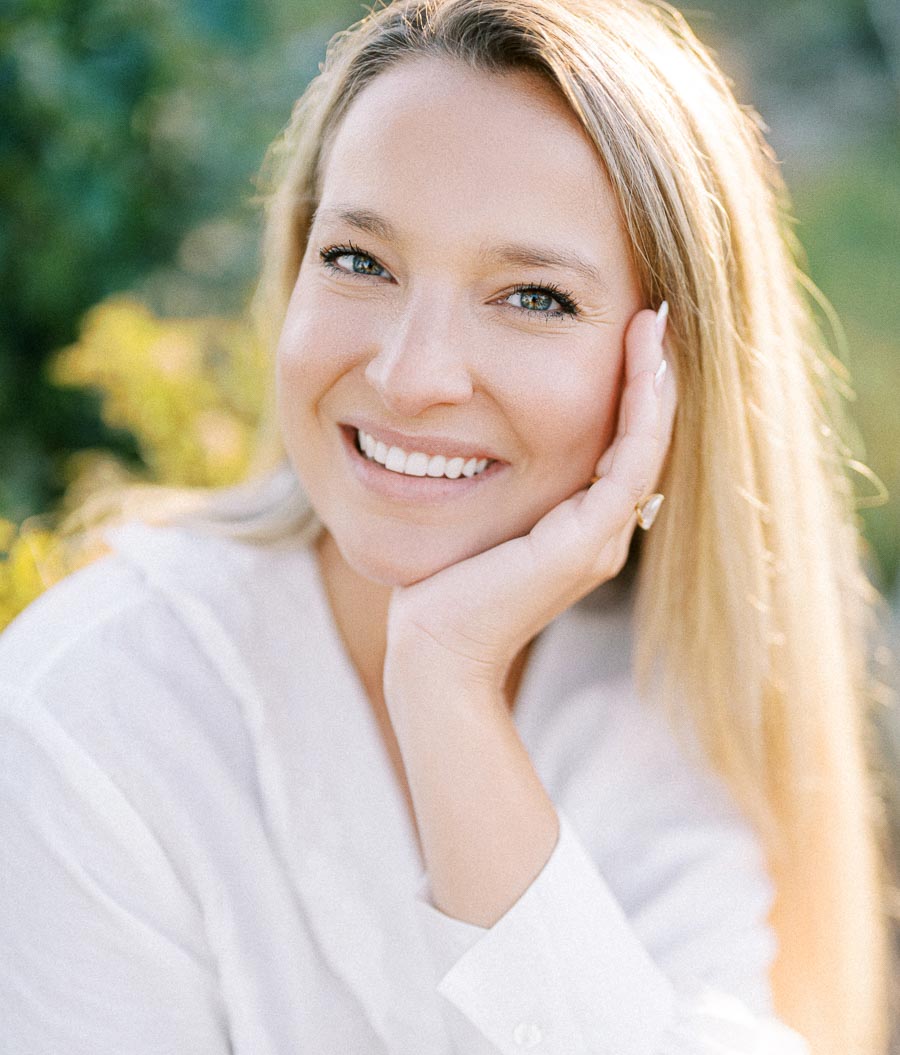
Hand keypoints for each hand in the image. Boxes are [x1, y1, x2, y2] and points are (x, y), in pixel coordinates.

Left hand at [383, 304, 676, 697]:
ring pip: (646, 446)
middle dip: (649, 375)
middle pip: (642, 441)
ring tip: (651, 321)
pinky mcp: (588, 544)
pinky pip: (629, 463)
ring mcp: (602, 540)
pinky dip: (641, 410)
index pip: (618, 446)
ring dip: (653, 381)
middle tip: (651, 312)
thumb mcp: (470, 520)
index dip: (628, 390)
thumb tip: (459, 437)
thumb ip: (487, 482)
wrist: (434, 652)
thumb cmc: (439, 591)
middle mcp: (602, 534)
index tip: (624, 329)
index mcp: (580, 529)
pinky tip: (641, 361)